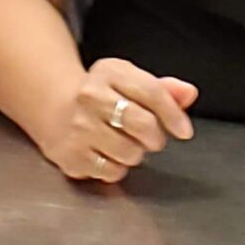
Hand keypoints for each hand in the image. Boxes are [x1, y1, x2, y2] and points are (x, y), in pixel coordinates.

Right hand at [35, 58, 196, 183]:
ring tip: (125, 142)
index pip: (152, 92)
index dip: (174, 114)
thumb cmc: (101, 95)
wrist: (55, 108)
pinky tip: (109, 153)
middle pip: (143, 124)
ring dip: (136, 153)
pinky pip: (112, 172)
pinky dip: (117, 168)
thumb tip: (189, 94)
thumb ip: (163, 88)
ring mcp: (79, 128)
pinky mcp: (72, 155)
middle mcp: (90, 97)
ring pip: (130, 152)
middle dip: (156, 137)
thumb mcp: (129, 80)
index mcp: (110, 72)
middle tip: (151, 137)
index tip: (184, 130)